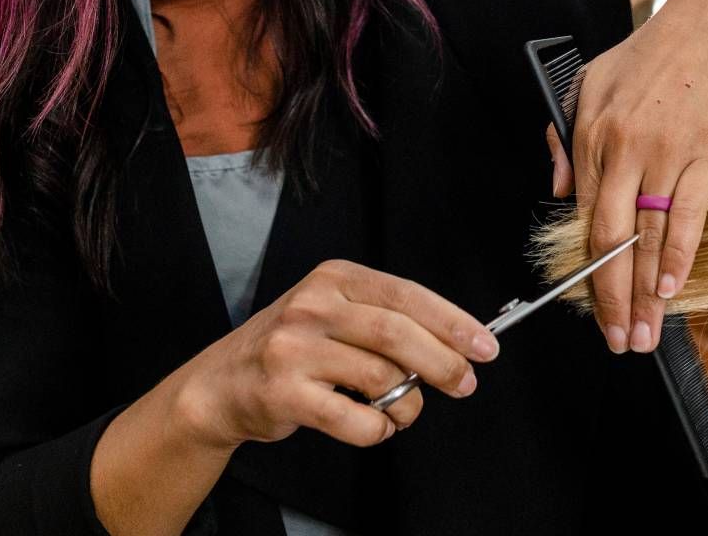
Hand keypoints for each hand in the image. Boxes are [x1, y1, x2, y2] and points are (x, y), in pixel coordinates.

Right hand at [176, 259, 497, 449]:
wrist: (223, 383)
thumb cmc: (293, 348)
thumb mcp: (335, 313)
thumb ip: (386, 320)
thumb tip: (457, 343)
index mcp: (333, 278)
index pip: (406, 295)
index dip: (452, 322)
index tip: (485, 346)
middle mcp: (312, 306)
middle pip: (397, 334)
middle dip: (442, 363)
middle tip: (464, 384)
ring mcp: (294, 349)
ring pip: (380, 378)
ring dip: (406, 404)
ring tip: (401, 411)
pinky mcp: (284, 392)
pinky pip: (355, 418)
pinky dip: (377, 428)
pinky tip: (373, 424)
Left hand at [560, 0, 707, 353]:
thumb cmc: (657, 53)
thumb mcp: (592, 81)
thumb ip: (569, 136)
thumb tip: (559, 189)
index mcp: (590, 134)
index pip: (583, 216)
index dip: (586, 269)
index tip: (589, 306)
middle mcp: (621, 149)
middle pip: (610, 238)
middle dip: (609, 297)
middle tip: (614, 340)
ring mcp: (664, 154)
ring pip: (649, 237)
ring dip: (646, 292)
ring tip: (645, 331)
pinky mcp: (705, 157)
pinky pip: (688, 218)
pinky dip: (680, 258)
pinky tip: (673, 290)